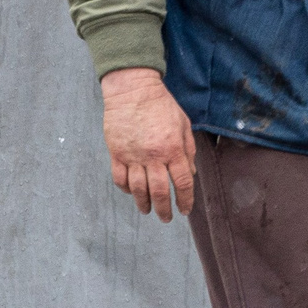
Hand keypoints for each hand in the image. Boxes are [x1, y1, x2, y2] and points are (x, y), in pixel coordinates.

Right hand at [101, 68, 195, 220]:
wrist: (133, 89)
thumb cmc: (161, 105)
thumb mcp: (183, 124)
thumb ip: (188, 150)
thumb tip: (191, 173)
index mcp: (173, 149)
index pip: (182, 183)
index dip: (186, 200)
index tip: (185, 210)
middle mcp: (154, 156)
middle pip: (160, 192)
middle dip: (164, 209)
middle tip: (166, 218)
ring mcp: (133, 156)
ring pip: (138, 189)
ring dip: (144, 204)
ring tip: (147, 211)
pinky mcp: (117, 153)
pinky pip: (120, 178)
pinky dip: (125, 189)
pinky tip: (131, 192)